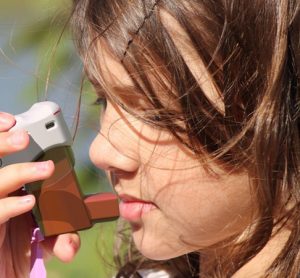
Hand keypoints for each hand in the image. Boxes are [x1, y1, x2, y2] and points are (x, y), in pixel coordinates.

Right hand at [0, 111, 79, 264]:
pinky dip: (8, 206)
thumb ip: (60, 236)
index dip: (0, 136)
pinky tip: (27, 203)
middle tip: (24, 136)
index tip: (14, 123)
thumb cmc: (16, 253)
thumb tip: (71, 245)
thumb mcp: (42, 241)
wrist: (3, 276)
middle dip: (0, 143)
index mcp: (4, 189)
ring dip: (17, 172)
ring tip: (46, 169)